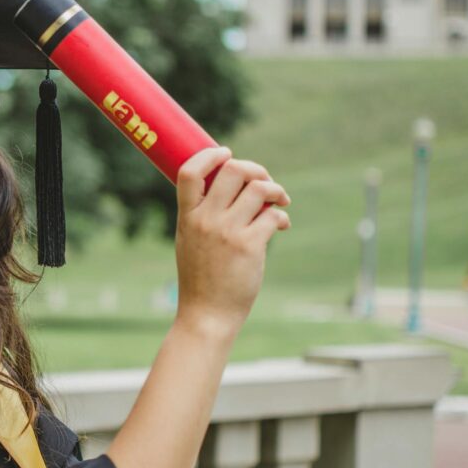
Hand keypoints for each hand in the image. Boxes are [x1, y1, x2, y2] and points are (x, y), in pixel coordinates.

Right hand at [173, 147, 290, 337]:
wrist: (206, 314)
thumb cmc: (200, 279)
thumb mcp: (189, 242)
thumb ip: (201, 215)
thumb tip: (231, 188)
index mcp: (187, 217)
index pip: (190, 171)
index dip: (210, 155)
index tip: (227, 153)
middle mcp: (205, 220)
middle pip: (233, 170)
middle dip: (256, 169)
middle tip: (264, 182)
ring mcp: (227, 232)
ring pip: (259, 189)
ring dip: (276, 190)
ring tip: (280, 202)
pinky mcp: (249, 246)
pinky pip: (273, 215)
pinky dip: (281, 216)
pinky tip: (281, 226)